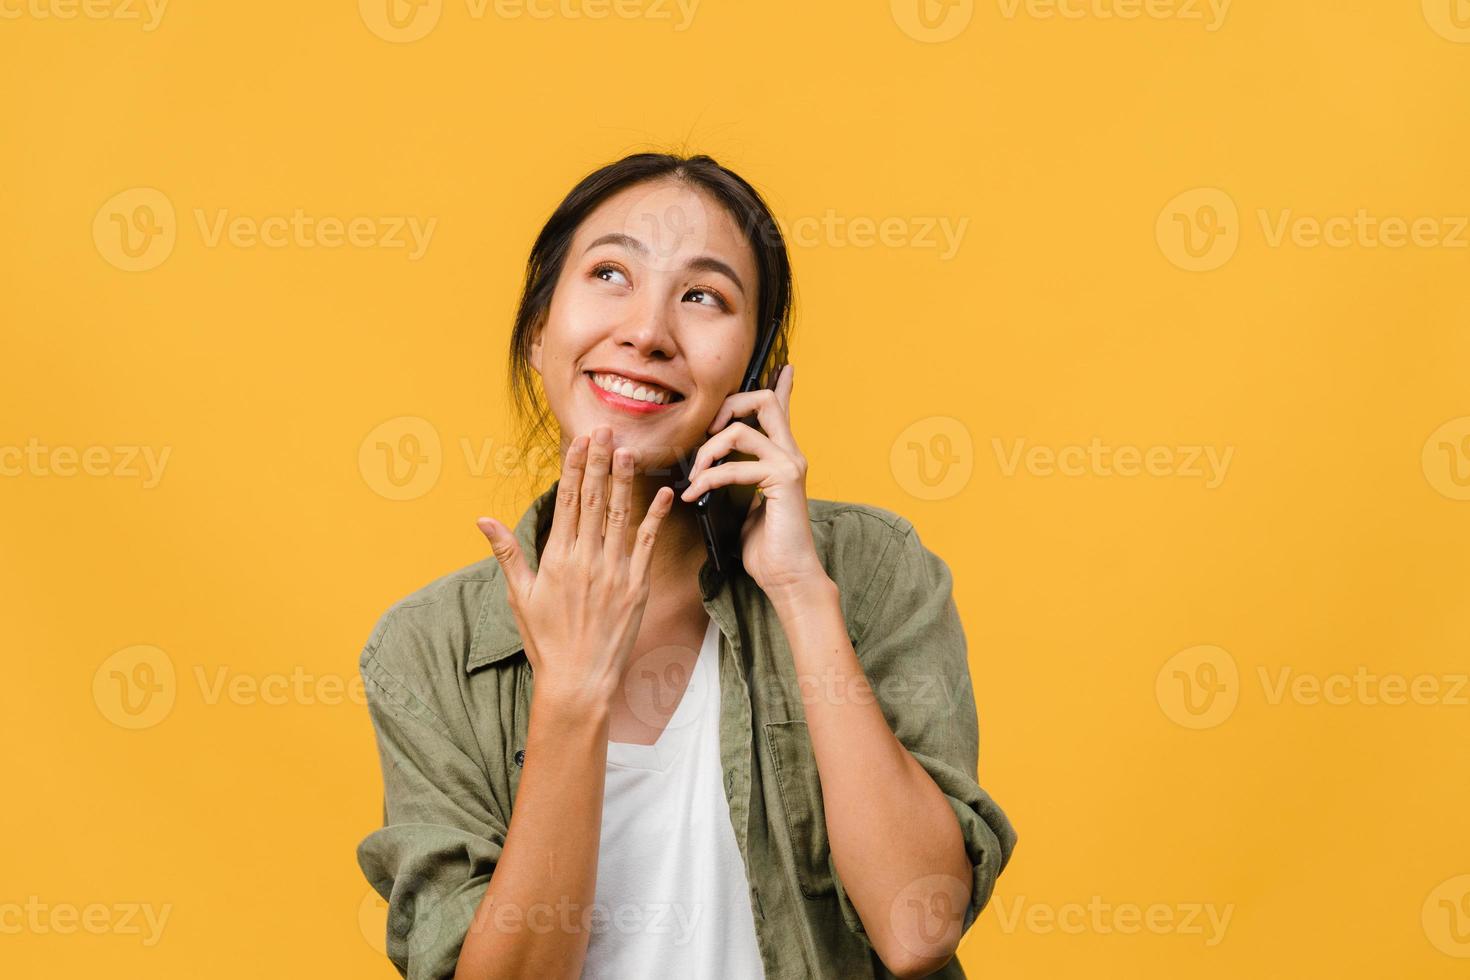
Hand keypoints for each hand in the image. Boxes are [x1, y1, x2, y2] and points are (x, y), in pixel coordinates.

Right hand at [476, 426, 673, 710]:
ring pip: (620, 515)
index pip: (567, 502)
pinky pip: (647, 545)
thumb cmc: (546, 640)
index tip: (580, 442)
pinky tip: (664, 493)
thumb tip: (482, 519)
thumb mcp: (521, 595)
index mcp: (557, 558)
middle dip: (599, 462)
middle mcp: (586, 560)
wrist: (578, 680)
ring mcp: (614, 572)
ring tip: (629, 450)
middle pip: (593, 500)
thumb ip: (507, 552)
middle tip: (606, 430)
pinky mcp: (637, 587)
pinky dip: (655, 517)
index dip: (574, 468)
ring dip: (624, 481)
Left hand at [678, 364, 824, 594]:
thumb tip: (709, 470)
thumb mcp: (744, 504)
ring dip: (708, 449)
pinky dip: (708, 478)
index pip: (782, 410)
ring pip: (742, 428)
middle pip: (763, 400)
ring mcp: (790, 464)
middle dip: (728, 405)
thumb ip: (735, 479)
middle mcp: (791, 454)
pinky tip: (694, 494)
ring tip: (694, 474)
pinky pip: (736, 466)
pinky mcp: (784, 480)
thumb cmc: (765, 547)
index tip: (784, 366)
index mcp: (782, 457)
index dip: (782, 385)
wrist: (786, 577)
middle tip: (707, 430)